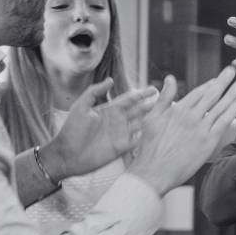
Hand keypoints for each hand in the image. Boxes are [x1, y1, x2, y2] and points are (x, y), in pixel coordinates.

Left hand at [40, 78, 160, 179]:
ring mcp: (121, 134)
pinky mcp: (122, 148)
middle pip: (139, 111)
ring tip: (167, 115)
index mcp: (110, 110)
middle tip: (168, 99)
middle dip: (152, 105)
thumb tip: (111, 80)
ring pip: (141, 124)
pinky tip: (157, 132)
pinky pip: (138, 140)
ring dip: (153, 120)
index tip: (154, 89)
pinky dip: (147, 136)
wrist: (67, 154)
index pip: (130, 99)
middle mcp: (118, 121)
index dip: (142, 94)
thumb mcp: (81, 107)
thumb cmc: (71, 129)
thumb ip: (94, 91)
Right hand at [127, 68, 235, 194]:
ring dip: (232, 94)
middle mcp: (191, 116)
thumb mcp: (152, 118)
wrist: (154, 171)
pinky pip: (223, 122)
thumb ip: (164, 98)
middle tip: (232, 71)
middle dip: (224, 81)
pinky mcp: (208, 141)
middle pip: (211, 94)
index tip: (217, 79)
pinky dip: (231, 111)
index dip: (209, 84)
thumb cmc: (150, 146)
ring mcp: (201, 128)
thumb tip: (170, 78)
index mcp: (177, 109)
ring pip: (220, 107)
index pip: (198, 92)